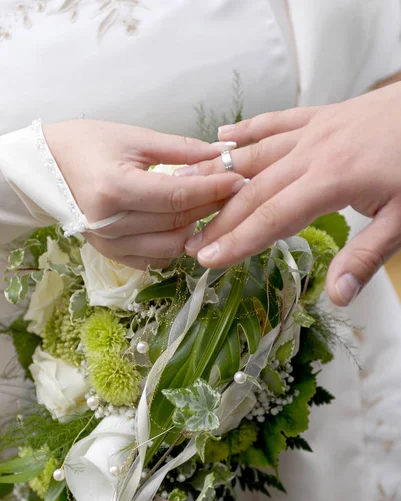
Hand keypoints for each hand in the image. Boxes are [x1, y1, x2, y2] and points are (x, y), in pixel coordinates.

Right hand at [44, 120, 242, 268]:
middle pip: (177, 222)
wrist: (48, 167)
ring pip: (171, 247)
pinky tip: (182, 226)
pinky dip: (174, 245)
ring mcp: (109, 245)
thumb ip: (180, 149)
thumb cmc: (88, 144)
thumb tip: (221, 154)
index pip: (176, 196)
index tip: (239, 178)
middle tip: (233, 190)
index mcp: (113, 189)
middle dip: (211, 206)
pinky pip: (155, 260)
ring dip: (196, 228)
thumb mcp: (135, 137)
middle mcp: (109, 224)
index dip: (213, 188)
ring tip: (209, 207)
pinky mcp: (111, 255)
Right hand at [177, 83, 400, 305]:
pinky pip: (274, 121)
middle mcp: (312, 153)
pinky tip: (221, 137)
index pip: (272, 218)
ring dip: (219, 175)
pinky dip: (246, 130)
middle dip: (219, 219)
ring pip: (255, 154)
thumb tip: (337, 296)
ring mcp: (313, 131)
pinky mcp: (319, 116)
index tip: (207, 258)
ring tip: (188, 192)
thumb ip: (366, 257)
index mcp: (331, 181)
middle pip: (253, 190)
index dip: (237, 241)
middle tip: (191, 241)